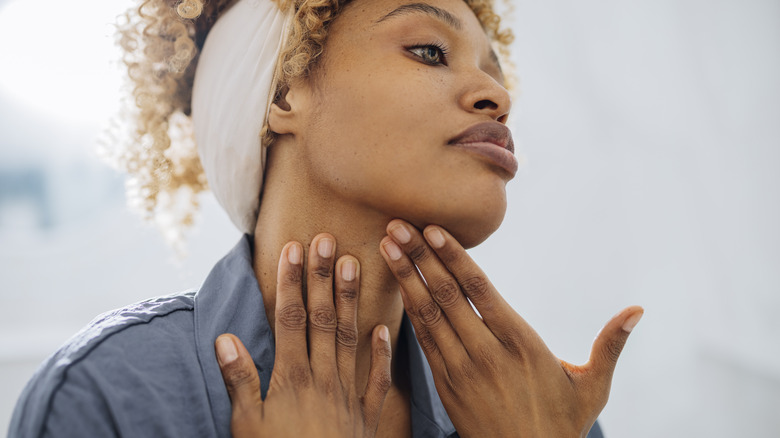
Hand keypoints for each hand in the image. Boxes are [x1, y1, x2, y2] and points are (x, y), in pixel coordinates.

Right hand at [215, 235, 392, 437]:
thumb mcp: (247, 426)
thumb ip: (239, 381)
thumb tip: (226, 338)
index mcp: (292, 378)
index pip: (291, 318)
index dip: (292, 282)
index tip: (294, 249)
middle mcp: (323, 378)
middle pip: (322, 319)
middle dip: (323, 278)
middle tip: (328, 240)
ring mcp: (348, 394)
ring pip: (350, 337)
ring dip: (351, 301)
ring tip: (355, 264)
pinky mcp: (367, 415)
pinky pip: (379, 379)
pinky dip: (382, 353)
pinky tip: (386, 327)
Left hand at [379, 220, 642, 437]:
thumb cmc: (561, 424)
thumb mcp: (593, 386)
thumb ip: (610, 345)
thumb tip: (638, 311)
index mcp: (520, 342)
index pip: (479, 290)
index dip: (453, 257)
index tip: (431, 230)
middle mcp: (486, 351)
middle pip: (447, 295)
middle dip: (419, 257)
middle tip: (396, 224)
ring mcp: (461, 369)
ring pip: (429, 315)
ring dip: (406, 278)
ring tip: (387, 246)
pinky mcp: (446, 384)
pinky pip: (423, 340)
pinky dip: (409, 311)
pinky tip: (399, 287)